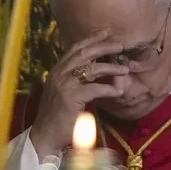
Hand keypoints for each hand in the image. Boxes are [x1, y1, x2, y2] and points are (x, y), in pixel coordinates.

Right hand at [29, 31, 131, 158]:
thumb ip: (77, 81)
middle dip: (104, 47)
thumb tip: (96, 72)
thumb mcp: (65, 93)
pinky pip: (94, 89)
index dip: (92, 39)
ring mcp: (63, 85)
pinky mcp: (70, 98)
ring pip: (91, 68)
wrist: (44, 136)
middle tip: (121, 45)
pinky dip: (108, 89)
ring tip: (125, 69)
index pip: (75, 49)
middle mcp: (59, 74)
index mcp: (57, 71)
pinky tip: (118, 92)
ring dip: (111, 67)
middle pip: (85, 53)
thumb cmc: (57, 117)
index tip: (107, 33)